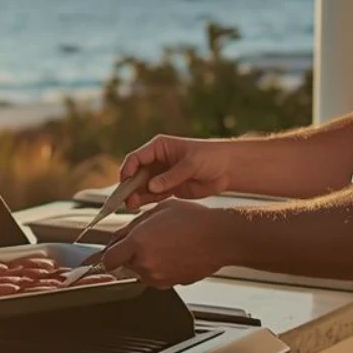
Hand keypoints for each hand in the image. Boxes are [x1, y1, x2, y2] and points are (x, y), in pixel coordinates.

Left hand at [93, 199, 243, 289]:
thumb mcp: (157, 211)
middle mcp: (145, 263)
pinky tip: (174, 253)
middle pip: (125, 264)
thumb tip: (120, 236)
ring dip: (146, 261)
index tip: (107, 253)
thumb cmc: (192, 220)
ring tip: (166, 244)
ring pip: (141, 271)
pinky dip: (161, 268)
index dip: (107, 255)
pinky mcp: (171, 283)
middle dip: (130, 253)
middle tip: (148, 239)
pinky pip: (157, 276)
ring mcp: (159, 276)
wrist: (219, 237)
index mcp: (138, 243)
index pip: (108, 259)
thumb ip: (133, 225)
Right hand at [118, 134, 237, 209]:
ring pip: (142, 186)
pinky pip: (152, 195)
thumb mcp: (191, 164)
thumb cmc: (210, 157)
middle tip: (124, 198)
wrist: (227, 169)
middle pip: (136, 173)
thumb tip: (151, 186)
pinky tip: (138, 206)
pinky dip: (145, 201)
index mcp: (159, 147)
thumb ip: (171, 176)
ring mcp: (162, 176)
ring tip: (131, 205)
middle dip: (129, 186)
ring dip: (135, 195)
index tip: (126, 180)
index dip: (128, 169)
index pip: (137, 157)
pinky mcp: (169, 189)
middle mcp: (157, 161)